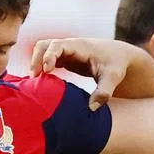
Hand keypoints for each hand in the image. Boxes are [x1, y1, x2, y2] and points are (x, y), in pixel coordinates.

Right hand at [30, 37, 145, 110]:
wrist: (119, 56)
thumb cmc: (116, 65)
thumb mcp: (113, 78)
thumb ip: (104, 92)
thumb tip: (92, 108)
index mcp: (80, 46)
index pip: (58, 45)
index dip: (49, 56)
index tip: (46, 71)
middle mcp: (70, 46)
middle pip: (44, 45)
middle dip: (36, 59)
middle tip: (33, 79)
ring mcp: (66, 52)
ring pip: (43, 51)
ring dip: (36, 64)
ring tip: (34, 83)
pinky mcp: (65, 59)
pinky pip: (47, 60)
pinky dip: (41, 69)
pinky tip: (39, 84)